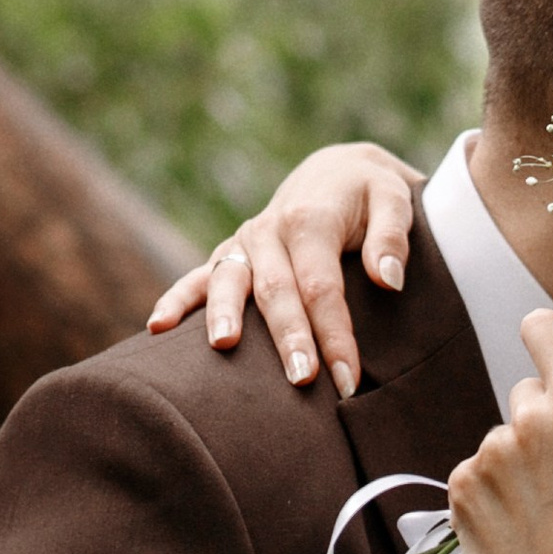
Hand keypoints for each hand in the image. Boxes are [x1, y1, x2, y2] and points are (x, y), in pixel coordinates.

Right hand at [143, 142, 423, 397]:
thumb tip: (388, 279)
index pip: (322, 287)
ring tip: (223, 346)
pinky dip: (177, 299)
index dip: (335, 336)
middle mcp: (270, 230)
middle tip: (302, 381)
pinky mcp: (230, 254)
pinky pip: (199, 277)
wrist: (335, 172)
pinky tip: (157, 328)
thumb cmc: (370, 195)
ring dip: (224, 314)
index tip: (349, 381)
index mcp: (310, 220)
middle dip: (288, 338)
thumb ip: (393, 236)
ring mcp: (244, 243)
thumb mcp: (395, 197)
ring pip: (230, 281)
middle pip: (277, 291)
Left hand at [446, 312, 552, 553]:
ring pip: (501, 438)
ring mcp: (490, 452)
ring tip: (543, 515)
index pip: (544, 328)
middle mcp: (531, 418)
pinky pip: (475, 472)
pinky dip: (491, 494)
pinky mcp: (460, 485)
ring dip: (516, 464)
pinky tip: (517, 528)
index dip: (549, 341)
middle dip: (542, 420)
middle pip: (526, 391)